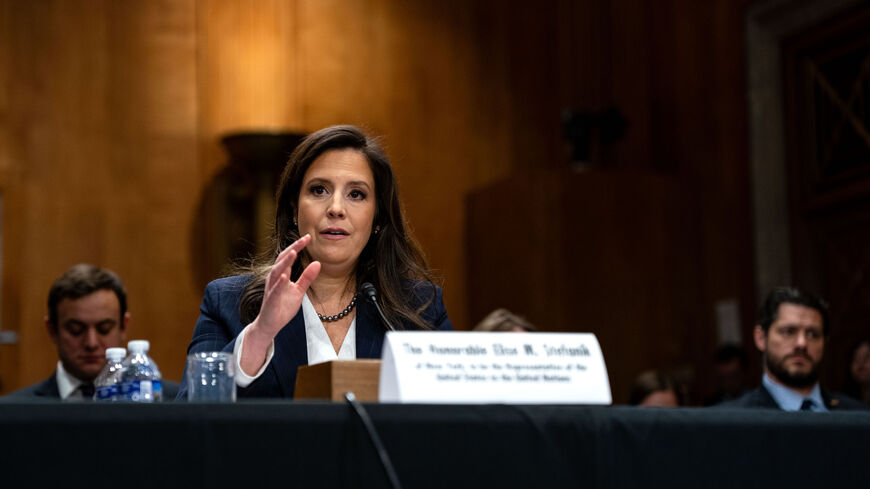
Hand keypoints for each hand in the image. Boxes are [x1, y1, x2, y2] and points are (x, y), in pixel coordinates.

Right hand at [240, 235, 319, 375]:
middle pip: (282, 259)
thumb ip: (307, 277)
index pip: (289, 256)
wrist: (270, 325)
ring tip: (294, 252)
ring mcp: (272, 289)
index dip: (298, 246)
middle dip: (293, 248)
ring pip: (277, 271)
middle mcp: (274, 279)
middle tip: (304, 238)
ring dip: (285, 262)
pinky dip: (279, 282)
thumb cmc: (282, 307)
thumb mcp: (299, 291)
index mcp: (281, 275)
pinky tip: (285, 275)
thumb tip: (318, 263)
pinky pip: (275, 290)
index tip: (308, 236)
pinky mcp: (271, 300)